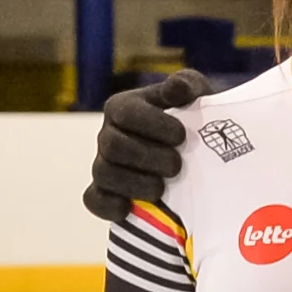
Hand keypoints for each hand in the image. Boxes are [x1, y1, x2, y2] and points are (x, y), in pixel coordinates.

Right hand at [83, 70, 209, 222]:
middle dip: (146, 157)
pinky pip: (94, 200)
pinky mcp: (104, 193)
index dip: (153, 125)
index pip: (126, 113)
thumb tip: (177, 88)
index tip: (181, 136)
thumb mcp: (195, 95)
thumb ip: (187, 85)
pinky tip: (129, 207)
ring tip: (162, 189)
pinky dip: (108, 205)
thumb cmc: (192, 119)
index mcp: (123, 107)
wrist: (197, 153)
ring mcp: (104, 165)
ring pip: (104, 174)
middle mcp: (108, 135)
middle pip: (113, 146)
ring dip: (134, 184)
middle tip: (176, 166)